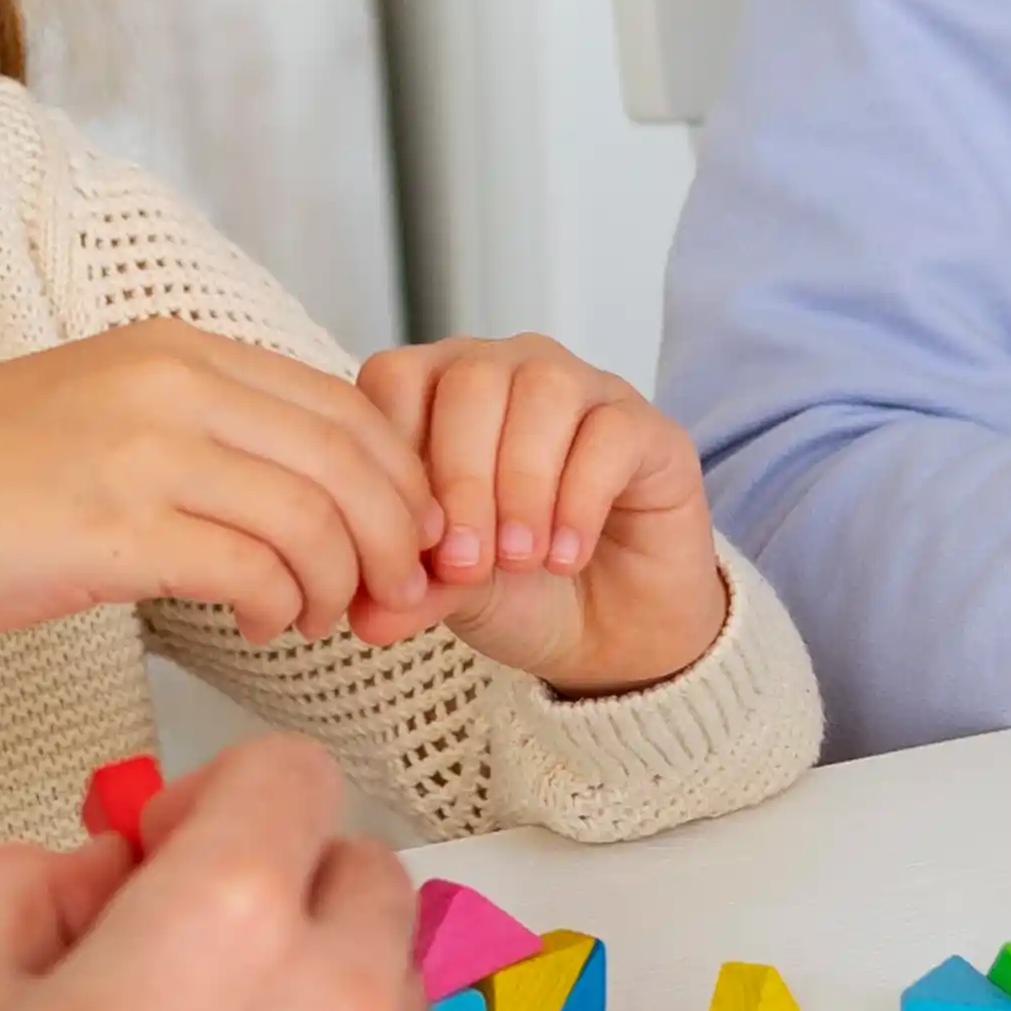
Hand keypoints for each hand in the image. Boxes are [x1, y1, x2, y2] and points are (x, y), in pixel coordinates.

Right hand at [0, 327, 441, 648]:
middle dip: (391, 538)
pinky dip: (281, 607)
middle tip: (390, 595)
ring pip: (314, 517)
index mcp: (175, 348)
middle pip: (350, 458)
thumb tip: (295, 483)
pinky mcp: (112, 528)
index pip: (342, 403)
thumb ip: (196, 427)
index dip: (395, 480)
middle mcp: (170, 382)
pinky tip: (263, 626)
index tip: (399, 539)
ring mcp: (141, 451)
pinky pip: (251, 569)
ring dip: (339, 583)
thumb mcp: (99, 411)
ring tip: (316, 618)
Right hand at [0, 734, 440, 1010]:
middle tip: (191, 965)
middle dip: (284, 896)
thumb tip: (90, 876)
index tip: (171, 853)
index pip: (289, 775)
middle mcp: (336, 1010)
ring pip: (389, 1009)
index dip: (217, 799)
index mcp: (226, 924)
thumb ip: (27, 893)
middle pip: (365, 880)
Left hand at [354, 334, 730, 696]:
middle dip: (463, 479)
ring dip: (523, 484)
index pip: (397, 378)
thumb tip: (363, 615)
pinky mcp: (646, 426)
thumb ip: (410, 587)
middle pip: (472, 380)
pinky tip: (567, 556)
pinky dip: (581, 499)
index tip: (411, 543)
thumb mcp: (450, 593)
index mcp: (439, 394)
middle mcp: (509, 374)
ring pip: (543, 391)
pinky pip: (610, 432)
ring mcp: (583, 390)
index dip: (396, 457)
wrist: (609, 636)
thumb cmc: (518, 593)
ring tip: (522, 560)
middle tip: (469, 564)